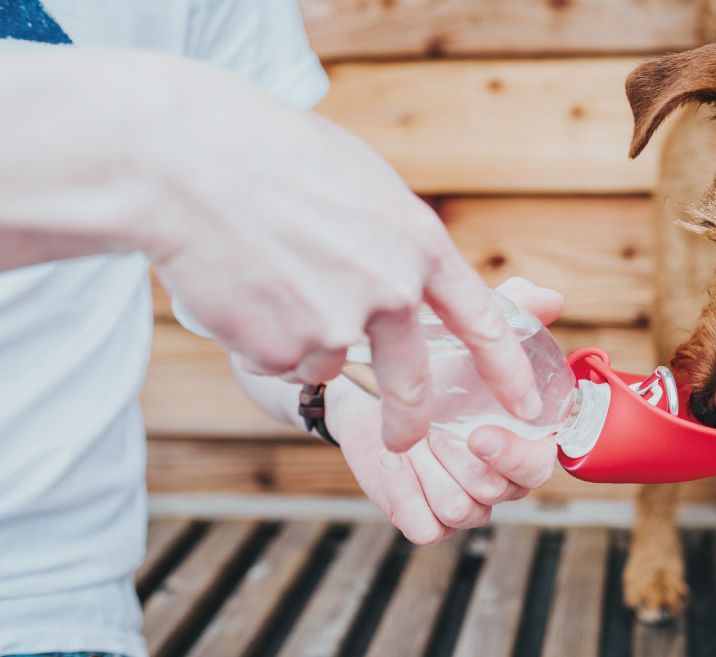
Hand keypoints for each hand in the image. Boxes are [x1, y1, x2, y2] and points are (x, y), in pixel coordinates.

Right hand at [143, 56, 538, 451]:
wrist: (189, 164)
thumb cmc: (274, 157)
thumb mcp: (363, 184)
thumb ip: (398, 241)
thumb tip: (414, 277)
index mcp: (419, 245)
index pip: (482, 320)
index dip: (507, 369)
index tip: (527, 406)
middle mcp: (391, 289)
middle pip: (412, 381)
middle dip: (409, 422)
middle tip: (405, 440)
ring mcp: (339, 323)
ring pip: (327, 358)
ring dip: (300, 334)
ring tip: (266, 275)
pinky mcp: (285, 349)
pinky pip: (282, 359)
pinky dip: (262, 337)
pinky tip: (242, 288)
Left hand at [325, 278, 561, 542]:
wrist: (372, 387)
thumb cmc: (437, 359)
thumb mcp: (470, 327)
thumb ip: (515, 311)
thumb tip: (550, 297)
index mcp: (525, 440)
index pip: (539, 466)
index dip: (512, 456)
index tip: (477, 433)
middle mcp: (501, 478)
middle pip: (494, 492)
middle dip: (455, 459)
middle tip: (427, 427)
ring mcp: (467, 503)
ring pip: (460, 511)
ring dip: (428, 473)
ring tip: (408, 440)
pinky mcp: (426, 520)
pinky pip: (427, 529)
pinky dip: (406, 496)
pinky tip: (393, 462)